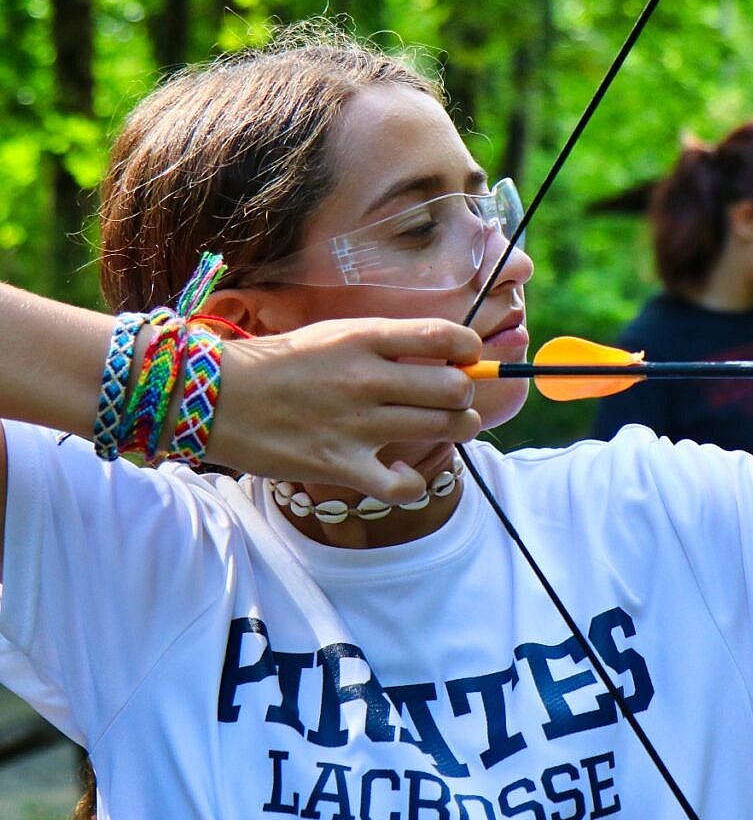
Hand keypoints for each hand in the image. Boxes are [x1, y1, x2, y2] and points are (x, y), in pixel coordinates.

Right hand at [205, 317, 482, 499]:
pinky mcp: (341, 467)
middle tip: (453, 398)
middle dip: (465, 393)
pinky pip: (404, 485)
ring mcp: (356, 425)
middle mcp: (367, 379)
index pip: (445, 336)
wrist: (216, 398)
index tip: (466, 356)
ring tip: (445, 427)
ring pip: (445, 429)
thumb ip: (386, 343)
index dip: (470, 348)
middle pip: (455, 387)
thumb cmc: (281, 363)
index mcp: (365, 338)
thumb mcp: (335, 334)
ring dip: (456, 428)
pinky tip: (400, 472)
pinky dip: (412, 483)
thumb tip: (444, 353)